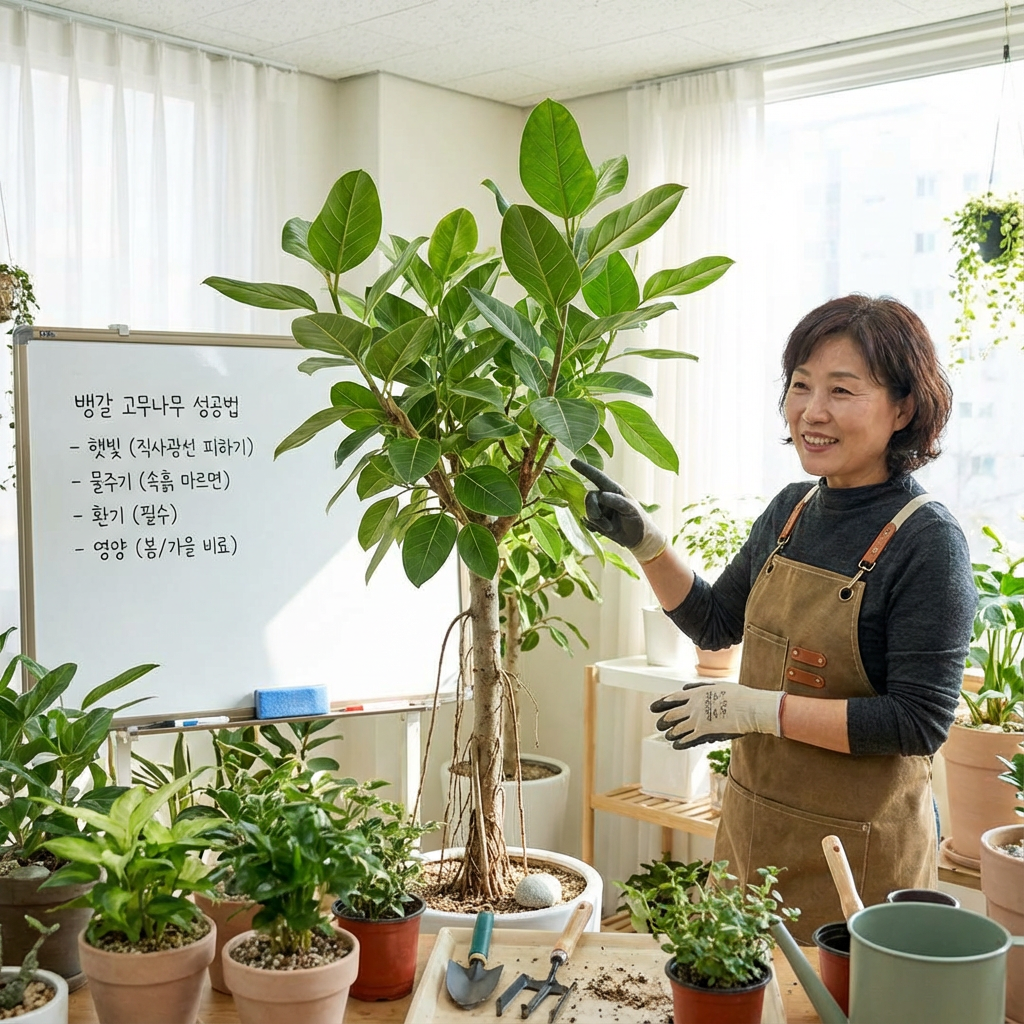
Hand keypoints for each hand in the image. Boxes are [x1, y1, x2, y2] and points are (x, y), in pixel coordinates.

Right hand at [571, 460, 667, 563]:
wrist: (639, 539)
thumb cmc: (639, 521)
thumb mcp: (631, 510)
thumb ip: (617, 501)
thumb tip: (601, 495)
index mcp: (614, 489)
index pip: (598, 477)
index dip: (585, 469)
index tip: (573, 461)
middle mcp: (604, 496)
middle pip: (589, 497)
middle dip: (594, 511)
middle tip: (607, 525)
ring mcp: (600, 508)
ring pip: (588, 511)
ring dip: (598, 522)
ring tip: (610, 528)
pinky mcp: (596, 520)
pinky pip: (587, 522)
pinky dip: (595, 528)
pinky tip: (606, 530)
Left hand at [651, 683, 783, 748]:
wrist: (749, 707)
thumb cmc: (738, 695)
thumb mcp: (717, 685)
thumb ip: (699, 687)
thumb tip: (685, 687)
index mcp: (696, 693)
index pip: (673, 698)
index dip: (662, 703)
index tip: (653, 707)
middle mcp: (693, 706)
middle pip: (672, 714)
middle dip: (663, 720)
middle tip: (659, 724)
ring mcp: (698, 720)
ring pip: (677, 728)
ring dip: (670, 732)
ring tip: (666, 735)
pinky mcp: (704, 732)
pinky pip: (688, 739)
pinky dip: (680, 742)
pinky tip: (675, 745)